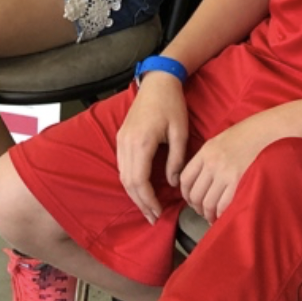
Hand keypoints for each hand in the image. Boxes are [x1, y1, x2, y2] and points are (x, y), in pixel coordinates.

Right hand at [116, 75, 188, 223]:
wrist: (158, 81)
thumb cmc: (172, 104)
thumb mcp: (180, 132)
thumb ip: (176, 160)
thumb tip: (172, 184)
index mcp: (141, 143)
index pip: (140, 181)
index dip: (148, 200)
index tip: (158, 213)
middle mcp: (126, 143)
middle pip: (128, 182)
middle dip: (140, 203)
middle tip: (153, 218)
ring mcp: (121, 140)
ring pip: (123, 175)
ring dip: (134, 194)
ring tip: (147, 208)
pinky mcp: (121, 137)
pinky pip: (122, 165)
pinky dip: (130, 181)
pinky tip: (140, 189)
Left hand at [179, 116, 277, 223]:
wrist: (267, 130)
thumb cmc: (246, 134)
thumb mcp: (220, 141)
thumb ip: (208, 158)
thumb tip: (201, 179)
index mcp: (205, 152)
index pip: (186, 178)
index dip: (186, 194)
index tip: (191, 200)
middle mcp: (212, 163)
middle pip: (196, 194)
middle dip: (197, 208)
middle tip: (203, 212)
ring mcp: (225, 173)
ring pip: (208, 203)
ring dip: (208, 214)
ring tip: (212, 217)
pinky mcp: (239, 181)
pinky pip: (224, 204)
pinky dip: (221, 214)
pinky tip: (223, 215)